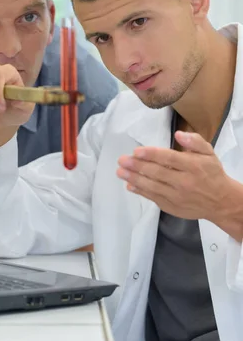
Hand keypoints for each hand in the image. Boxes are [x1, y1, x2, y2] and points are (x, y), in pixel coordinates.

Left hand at [116, 131, 232, 221]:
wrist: (220, 202)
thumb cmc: (212, 174)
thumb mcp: (209, 153)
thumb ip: (195, 142)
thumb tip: (179, 134)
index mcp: (193, 166)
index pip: (169, 159)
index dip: (152, 155)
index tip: (136, 151)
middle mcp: (184, 182)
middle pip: (157, 173)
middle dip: (137, 166)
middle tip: (122, 160)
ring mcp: (176, 196)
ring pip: (152, 187)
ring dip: (134, 179)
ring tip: (120, 172)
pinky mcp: (171, 207)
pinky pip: (153, 198)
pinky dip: (140, 191)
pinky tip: (129, 185)